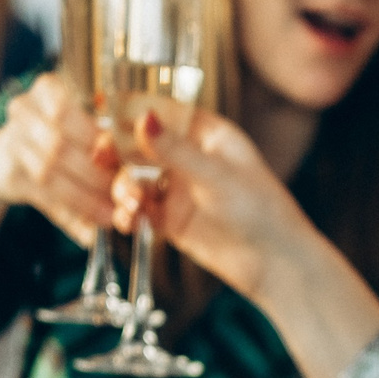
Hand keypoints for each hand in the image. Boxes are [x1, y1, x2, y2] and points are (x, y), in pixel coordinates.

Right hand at [0, 73, 117, 246]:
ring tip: (114, 216)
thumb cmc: (63, 135)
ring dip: (86, 199)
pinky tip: (90, 232)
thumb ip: (112, 129)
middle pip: (59, 144)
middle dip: (96, 174)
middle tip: (129, 196)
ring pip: (51, 174)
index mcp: (48, 88)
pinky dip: (70, 217)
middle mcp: (24, 110)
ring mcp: (11, 142)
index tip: (127, 159)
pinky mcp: (7, 176)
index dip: (97, 137)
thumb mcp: (86, 122)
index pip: (69, 109)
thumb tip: (150, 133)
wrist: (5, 157)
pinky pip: (43, 199)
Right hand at [116, 107, 378, 377]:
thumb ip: (177, 150)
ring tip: (132, 203)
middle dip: (118, 155)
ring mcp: (178, 188)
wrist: (276, 265)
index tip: (103, 120)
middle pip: (139, 145)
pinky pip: (138, 209)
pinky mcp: (171, 219)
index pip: (160, 112)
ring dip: (123, 188)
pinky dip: (128, 213)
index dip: (130, 114)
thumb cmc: (261, 211)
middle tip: (103, 163)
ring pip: (133, 178)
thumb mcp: (217, 176)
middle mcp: (189, 156)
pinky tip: (129, 221)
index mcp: (207, 133)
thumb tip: (143, 117)